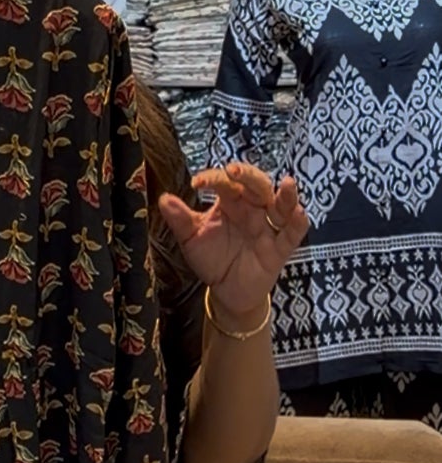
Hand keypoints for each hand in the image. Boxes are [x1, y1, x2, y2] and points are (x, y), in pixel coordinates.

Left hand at [158, 161, 308, 322]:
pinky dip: (298, 222)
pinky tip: (298, 213)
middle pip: (256, 185)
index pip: (225, 184)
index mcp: (230, 202)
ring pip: (280, 205)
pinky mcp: (280, 247)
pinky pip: (292, 233)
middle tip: (234, 171)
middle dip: (248, 176)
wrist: (226, 291)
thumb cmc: (212, 258)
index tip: (196, 183)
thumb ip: (180, 220)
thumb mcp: (192, 239)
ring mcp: (268, 226)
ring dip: (286, 195)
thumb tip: (164, 199)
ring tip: (287, 184)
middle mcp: (252, 209)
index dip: (213, 179)